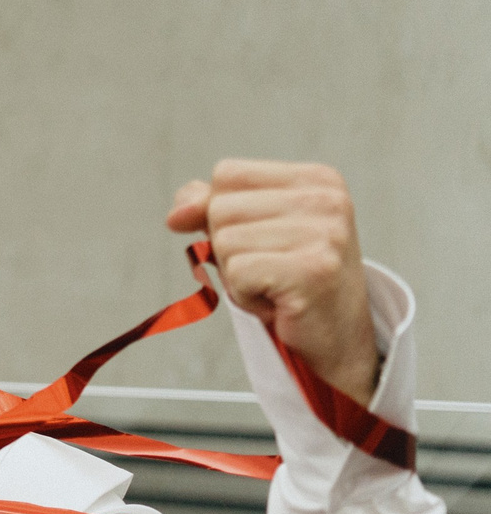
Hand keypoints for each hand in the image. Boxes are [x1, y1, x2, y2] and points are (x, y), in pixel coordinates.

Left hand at [168, 159, 378, 402]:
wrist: (335, 339)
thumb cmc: (289, 283)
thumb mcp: (250, 234)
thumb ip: (211, 208)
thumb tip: (177, 213)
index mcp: (316, 179)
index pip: (226, 174)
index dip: (222, 215)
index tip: (262, 243)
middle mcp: (326, 199)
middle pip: (220, 208)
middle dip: (228, 250)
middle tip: (270, 272)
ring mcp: (325, 233)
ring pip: (223, 242)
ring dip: (236, 276)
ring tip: (275, 287)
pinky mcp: (313, 269)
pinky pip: (235, 273)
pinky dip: (245, 296)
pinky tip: (278, 303)